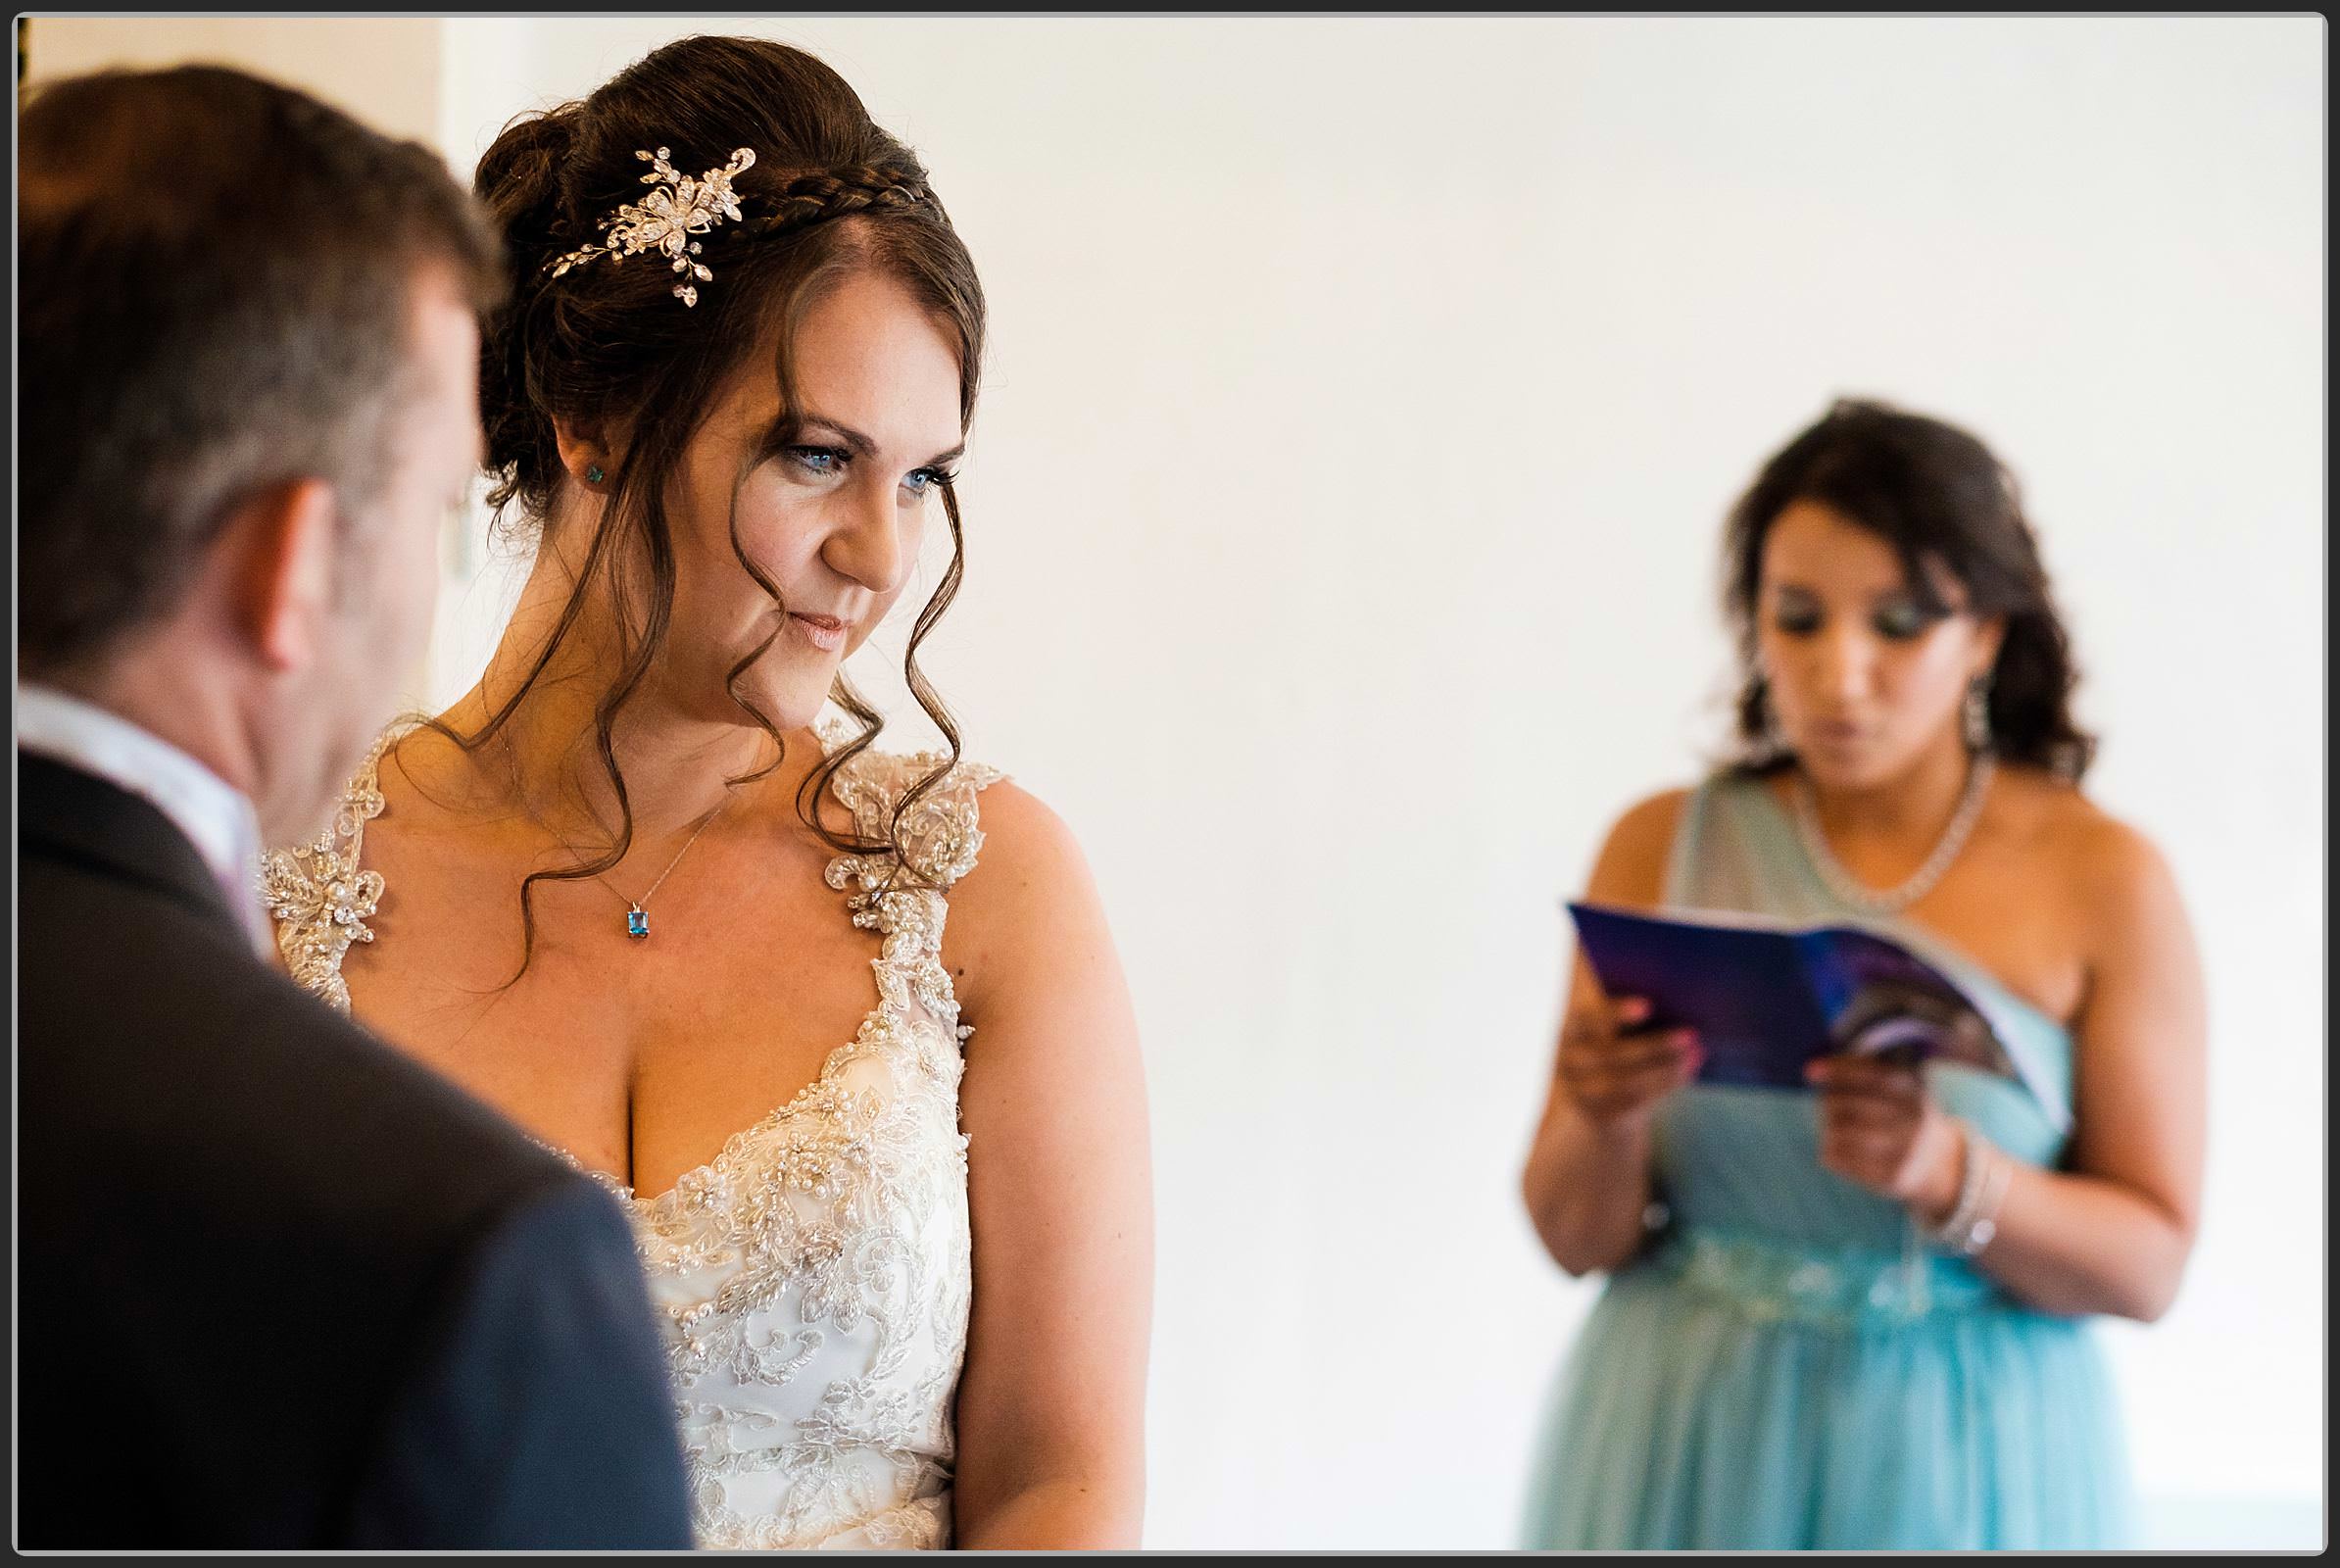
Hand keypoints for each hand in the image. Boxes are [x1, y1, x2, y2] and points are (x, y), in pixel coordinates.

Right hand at [1555, 994, 1701, 1129]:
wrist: (1601, 1104)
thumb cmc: (1619, 1044)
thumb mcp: (1618, 1024)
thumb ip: (1634, 1002)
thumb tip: (1675, 970)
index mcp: (1568, 1028)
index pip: (1587, 1018)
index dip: (1616, 1012)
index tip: (1649, 1005)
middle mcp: (1566, 1060)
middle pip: (1612, 1054)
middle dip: (1655, 1044)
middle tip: (1692, 1032)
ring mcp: (1579, 1092)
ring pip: (1627, 1080)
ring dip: (1666, 1064)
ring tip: (1697, 1050)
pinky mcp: (1598, 1116)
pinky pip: (1636, 1101)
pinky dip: (1666, 1083)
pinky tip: (1689, 1069)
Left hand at [1805, 1054, 1963, 1219]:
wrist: (1940, 1163)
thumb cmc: (1900, 1115)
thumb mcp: (1894, 1089)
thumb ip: (1857, 1072)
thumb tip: (1811, 1070)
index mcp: (1913, 1091)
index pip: (1869, 1074)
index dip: (1837, 1070)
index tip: (1809, 1071)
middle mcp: (1913, 1119)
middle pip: (1847, 1104)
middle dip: (1828, 1104)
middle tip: (1827, 1108)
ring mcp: (1906, 1150)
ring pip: (1840, 1134)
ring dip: (1827, 1130)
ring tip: (1832, 1131)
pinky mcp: (1893, 1177)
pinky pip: (1843, 1161)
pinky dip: (1830, 1153)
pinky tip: (1836, 1151)